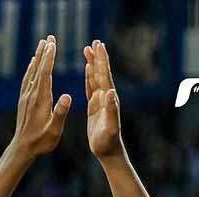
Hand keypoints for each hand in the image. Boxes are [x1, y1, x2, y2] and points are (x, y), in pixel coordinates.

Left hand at [11, 35, 71, 159]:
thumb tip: (68, 96)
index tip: (53, 43)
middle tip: (49, 37)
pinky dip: (31, 69)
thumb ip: (61, 112)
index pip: (45, 73)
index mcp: (41, 99)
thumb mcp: (54, 129)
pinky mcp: (23, 101)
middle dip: (44, 52)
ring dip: (37, 57)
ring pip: (31, 73)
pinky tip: (32, 65)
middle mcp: (31, 95)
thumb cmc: (41, 141)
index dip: (49, 58)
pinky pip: (27, 80)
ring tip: (41, 45)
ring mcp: (26, 98)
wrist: (22, 149)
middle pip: (38, 69)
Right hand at [85, 40, 124, 160]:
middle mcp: (106, 97)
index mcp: (108, 99)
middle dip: (98, 57)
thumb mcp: (109, 127)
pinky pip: (91, 88)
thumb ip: (111, 110)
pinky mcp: (95, 107)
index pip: (104, 76)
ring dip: (93, 64)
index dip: (101, 61)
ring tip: (89, 50)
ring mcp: (101, 101)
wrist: (108, 152)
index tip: (98, 46)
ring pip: (96, 78)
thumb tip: (111, 92)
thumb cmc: (107, 142)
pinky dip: (89, 77)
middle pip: (101, 73)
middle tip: (95, 42)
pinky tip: (87, 70)